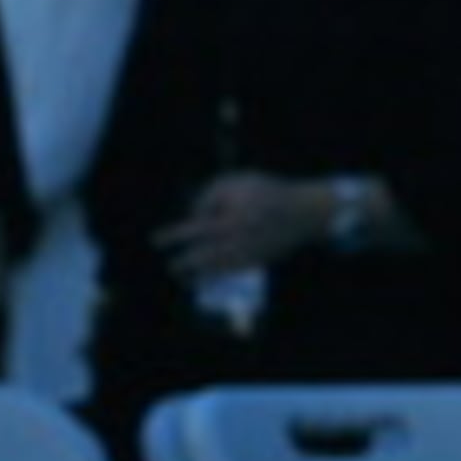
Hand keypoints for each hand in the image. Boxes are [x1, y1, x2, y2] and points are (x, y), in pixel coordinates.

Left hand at [158, 170, 325, 282]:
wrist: (304, 212)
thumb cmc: (266, 191)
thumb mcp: (233, 182)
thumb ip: (208, 196)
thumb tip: (194, 216)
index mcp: (229, 220)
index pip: (194, 230)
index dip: (173, 236)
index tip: (156, 242)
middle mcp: (238, 241)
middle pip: (205, 256)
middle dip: (186, 263)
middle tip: (171, 268)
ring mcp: (251, 253)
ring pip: (220, 268)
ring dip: (200, 274)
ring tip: (183, 278)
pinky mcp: (261, 260)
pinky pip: (235, 271)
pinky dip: (219, 276)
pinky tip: (208, 277)